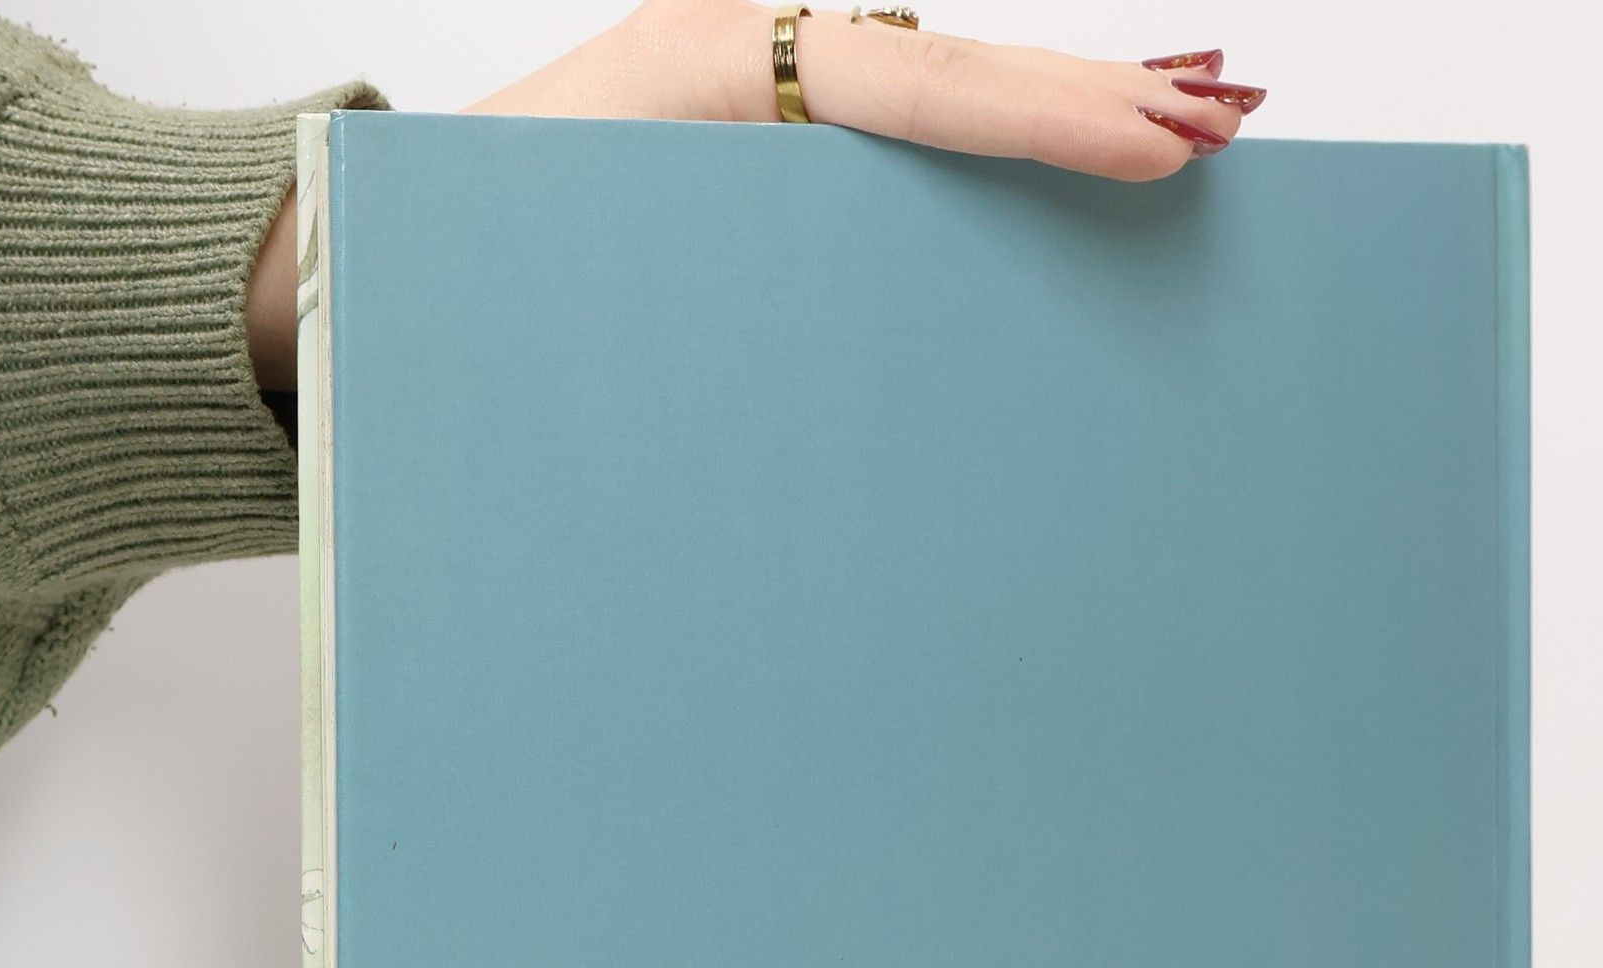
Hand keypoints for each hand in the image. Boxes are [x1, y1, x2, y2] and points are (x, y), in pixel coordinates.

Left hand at [250, 4, 1264, 388]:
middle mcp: (744, 59)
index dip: (1042, 116)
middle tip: (1229, 114)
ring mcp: (761, 89)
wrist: (373, 263)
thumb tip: (818, 274)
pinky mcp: (768, 133)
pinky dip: (1003, 132)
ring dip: (1069, 101)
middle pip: (952, 66)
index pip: (910, 87)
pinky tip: (1080, 142)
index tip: (1165, 143)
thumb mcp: (567, 246)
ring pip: (942, 87)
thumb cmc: (456, 272)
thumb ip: (687, 241)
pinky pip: (906, 128)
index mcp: (698, 74)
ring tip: (1196, 114)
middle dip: (1093, 93)